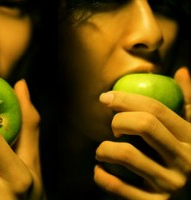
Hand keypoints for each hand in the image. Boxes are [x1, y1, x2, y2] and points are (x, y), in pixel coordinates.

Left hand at [95, 68, 190, 199]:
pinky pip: (117, 187)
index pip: (156, 109)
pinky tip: (100, 170)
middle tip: (112, 127)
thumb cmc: (183, 159)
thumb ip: (186, 103)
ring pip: (126, 154)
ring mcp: (169, 185)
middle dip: (119, 120)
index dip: (127, 98)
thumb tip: (182, 71)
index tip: (106, 98)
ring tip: (102, 150)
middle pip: (144, 124)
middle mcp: (184, 162)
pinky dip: (101, 175)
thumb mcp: (190, 131)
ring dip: (104, 148)